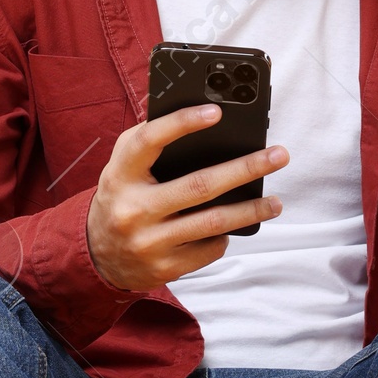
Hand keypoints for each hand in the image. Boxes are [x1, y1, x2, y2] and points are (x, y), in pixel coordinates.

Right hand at [86, 107, 288, 294]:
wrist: (98, 254)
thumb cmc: (122, 196)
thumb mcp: (124, 165)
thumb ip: (149, 138)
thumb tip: (195, 110)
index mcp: (121, 174)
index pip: (150, 140)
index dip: (183, 122)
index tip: (217, 111)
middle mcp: (133, 208)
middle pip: (199, 185)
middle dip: (246, 169)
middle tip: (278, 155)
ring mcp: (149, 241)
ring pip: (213, 222)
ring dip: (251, 210)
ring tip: (276, 201)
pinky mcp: (165, 267)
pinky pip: (208, 248)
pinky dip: (225, 235)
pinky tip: (233, 226)